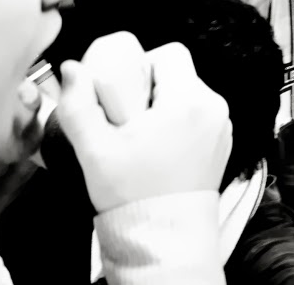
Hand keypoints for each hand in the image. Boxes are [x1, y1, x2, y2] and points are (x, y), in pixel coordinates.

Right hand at [55, 34, 231, 213]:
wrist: (164, 240)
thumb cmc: (132, 195)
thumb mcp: (94, 150)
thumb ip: (78, 105)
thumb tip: (71, 68)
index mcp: (188, 100)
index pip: (169, 54)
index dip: (142, 65)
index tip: (125, 93)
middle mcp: (213, 108)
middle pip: (179, 73)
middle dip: (151, 86)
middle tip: (129, 117)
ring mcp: (221, 127)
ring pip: (188, 93)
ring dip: (165, 104)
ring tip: (143, 136)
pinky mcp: (222, 144)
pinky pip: (199, 115)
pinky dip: (179, 122)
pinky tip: (160, 148)